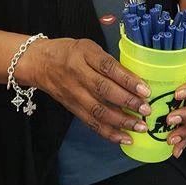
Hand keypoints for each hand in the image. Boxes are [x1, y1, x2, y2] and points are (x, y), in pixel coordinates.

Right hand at [31, 38, 152, 144]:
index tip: (144, 89)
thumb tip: (134, 80)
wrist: (39, 62)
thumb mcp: (88, 47)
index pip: (108, 67)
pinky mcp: (72, 108)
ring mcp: (74, 93)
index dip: (127, 79)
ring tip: (140, 126)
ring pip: (98, 110)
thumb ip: (107, 61)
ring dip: (121, 121)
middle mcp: (78, 74)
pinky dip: (108, 132)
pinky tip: (124, 138)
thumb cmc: (68, 51)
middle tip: (146, 109)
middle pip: (104, 90)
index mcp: (84, 54)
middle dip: (127, 102)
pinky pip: (91, 122)